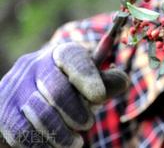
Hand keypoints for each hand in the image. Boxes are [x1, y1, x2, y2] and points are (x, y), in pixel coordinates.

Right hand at [0, 42, 128, 146]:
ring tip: (74, 142)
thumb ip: (108, 81)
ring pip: (39, 113)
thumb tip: (121, 81)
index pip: (74, 59)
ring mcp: (14, 87)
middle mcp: (34, 65)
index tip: (100, 97)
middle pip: (57, 90)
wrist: (33, 102)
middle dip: (76, 111)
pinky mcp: (2, 109)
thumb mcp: (91, 82)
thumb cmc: (71, 91)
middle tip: (87, 124)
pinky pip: (20, 131)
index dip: (88, 77)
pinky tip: (54, 146)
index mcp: (61, 54)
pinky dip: (41, 143)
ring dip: (60, 133)